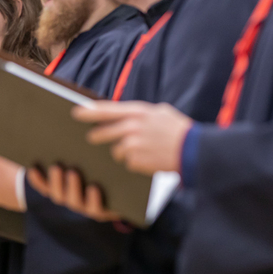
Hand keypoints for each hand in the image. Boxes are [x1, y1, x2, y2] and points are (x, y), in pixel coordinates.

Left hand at [27, 165, 119, 221]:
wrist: (88, 172)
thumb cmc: (109, 173)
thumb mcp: (116, 174)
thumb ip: (117, 171)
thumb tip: (125, 156)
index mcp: (102, 206)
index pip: (99, 210)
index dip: (96, 202)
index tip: (94, 188)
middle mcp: (83, 206)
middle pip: (77, 203)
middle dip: (73, 188)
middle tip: (73, 171)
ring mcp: (66, 199)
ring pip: (60, 197)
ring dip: (57, 183)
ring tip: (57, 167)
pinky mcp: (51, 191)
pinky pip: (43, 188)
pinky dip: (37, 179)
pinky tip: (33, 168)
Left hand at [73, 102, 191, 174]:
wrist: (196, 151)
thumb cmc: (180, 131)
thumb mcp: (161, 113)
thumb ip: (142, 113)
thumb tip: (125, 115)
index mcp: (139, 112)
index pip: (107, 109)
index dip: (89, 111)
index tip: (76, 112)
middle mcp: (133, 126)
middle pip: (104, 132)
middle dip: (97, 136)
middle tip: (92, 138)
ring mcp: (133, 144)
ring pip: (116, 150)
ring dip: (123, 153)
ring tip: (141, 152)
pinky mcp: (136, 160)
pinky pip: (128, 163)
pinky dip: (135, 163)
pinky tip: (148, 160)